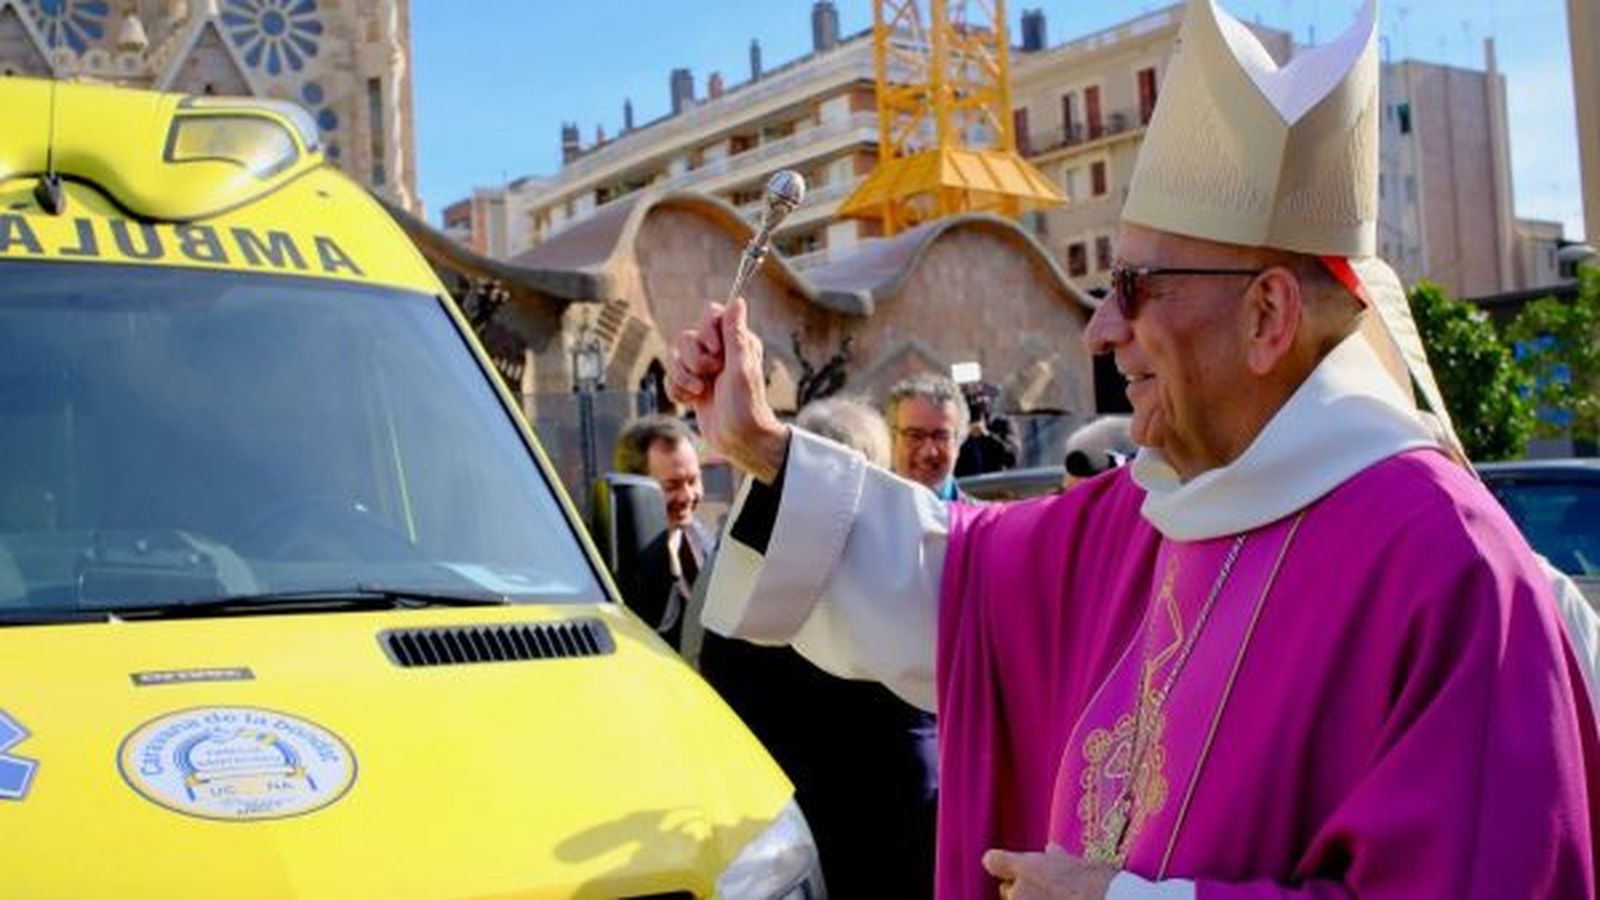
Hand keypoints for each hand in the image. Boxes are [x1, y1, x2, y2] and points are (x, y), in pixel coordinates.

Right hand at [667, 296, 788, 482]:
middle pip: (687, 336)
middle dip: (693, 359)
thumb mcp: (741, 368)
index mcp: (737, 342)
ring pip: (675, 357)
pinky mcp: (692, 386)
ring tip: (700, 393)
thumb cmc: (746, 407)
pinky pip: (670, 377)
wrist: (739, 441)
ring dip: (683, 377)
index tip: (716, 352)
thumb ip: (736, 335)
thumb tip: (738, 301)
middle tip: (710, 377)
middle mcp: (720, 352)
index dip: (706, 332)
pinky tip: (690, 401)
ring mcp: (704, 370)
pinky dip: (676, 390)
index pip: (710, 315)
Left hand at [982, 845, 1115, 899]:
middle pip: (1007, 891)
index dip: (1003, 866)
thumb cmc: (1100, 885)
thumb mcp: (1080, 864)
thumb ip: (1058, 860)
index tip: (1013, 870)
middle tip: (1049, 895)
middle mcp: (1019, 892)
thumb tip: (1051, 851)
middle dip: (1023, 893)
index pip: (993, 861)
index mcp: (1027, 868)